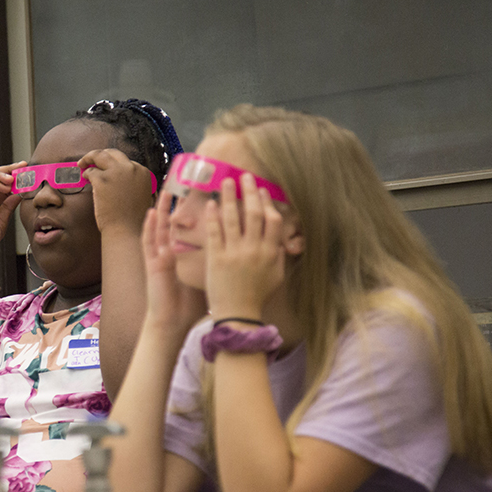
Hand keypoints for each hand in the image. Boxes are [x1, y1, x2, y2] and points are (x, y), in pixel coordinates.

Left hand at [80, 149, 154, 234]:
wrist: (126, 230)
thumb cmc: (133, 219)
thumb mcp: (143, 197)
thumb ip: (135, 184)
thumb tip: (123, 180)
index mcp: (143, 172)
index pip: (126, 161)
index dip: (115, 165)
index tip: (107, 169)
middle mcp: (131, 168)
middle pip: (113, 153)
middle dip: (101, 154)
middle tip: (91, 159)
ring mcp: (116, 173)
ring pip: (99, 155)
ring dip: (89, 157)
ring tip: (82, 163)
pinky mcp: (102, 180)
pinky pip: (90, 171)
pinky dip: (86, 174)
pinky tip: (84, 178)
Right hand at [142, 190, 208, 334]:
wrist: (173, 323)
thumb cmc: (191, 306)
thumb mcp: (210, 280)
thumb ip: (222, 265)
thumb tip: (246, 256)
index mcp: (186, 255)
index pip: (193, 228)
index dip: (198, 212)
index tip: (209, 195)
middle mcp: (172, 252)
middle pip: (177, 222)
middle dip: (182, 203)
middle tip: (187, 183)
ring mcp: (160, 257)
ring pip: (161, 227)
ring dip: (162, 209)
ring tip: (166, 189)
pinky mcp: (152, 264)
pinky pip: (148, 242)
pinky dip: (148, 227)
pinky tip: (150, 212)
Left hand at [204, 175, 285, 319]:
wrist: (237, 315)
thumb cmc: (257, 296)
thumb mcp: (276, 276)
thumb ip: (279, 255)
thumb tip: (281, 239)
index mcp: (271, 252)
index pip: (272, 221)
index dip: (267, 203)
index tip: (261, 190)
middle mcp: (254, 249)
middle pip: (253, 214)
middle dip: (249, 192)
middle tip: (244, 176)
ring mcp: (234, 253)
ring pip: (232, 218)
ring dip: (228, 197)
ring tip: (225, 182)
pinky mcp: (217, 258)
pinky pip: (215, 232)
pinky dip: (213, 217)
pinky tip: (210, 204)